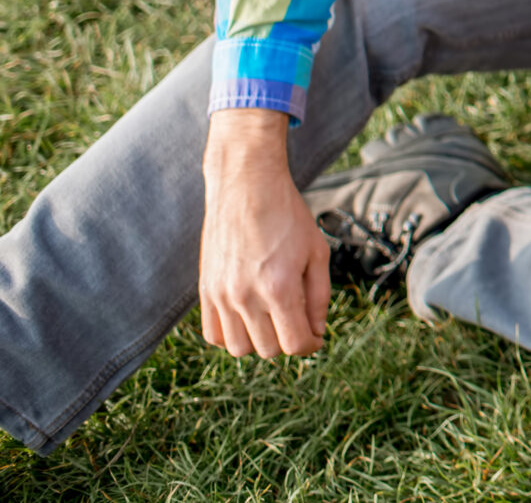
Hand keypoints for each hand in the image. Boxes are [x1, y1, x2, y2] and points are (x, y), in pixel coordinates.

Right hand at [199, 107, 330, 358]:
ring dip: (259, 341)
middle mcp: (246, 297)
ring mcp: (221, 295)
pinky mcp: (205, 290)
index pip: (294, 345)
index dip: (310, 344)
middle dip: (287, 339)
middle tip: (296, 318)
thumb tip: (316, 332)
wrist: (247, 186)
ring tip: (271, 317)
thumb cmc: (288, 215)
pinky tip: (246, 315)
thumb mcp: (317, 252)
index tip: (315, 336)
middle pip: (268, 350)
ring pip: (238, 348)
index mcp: (279, 288)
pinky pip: (213, 334)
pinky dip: (231, 334)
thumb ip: (319, 296)